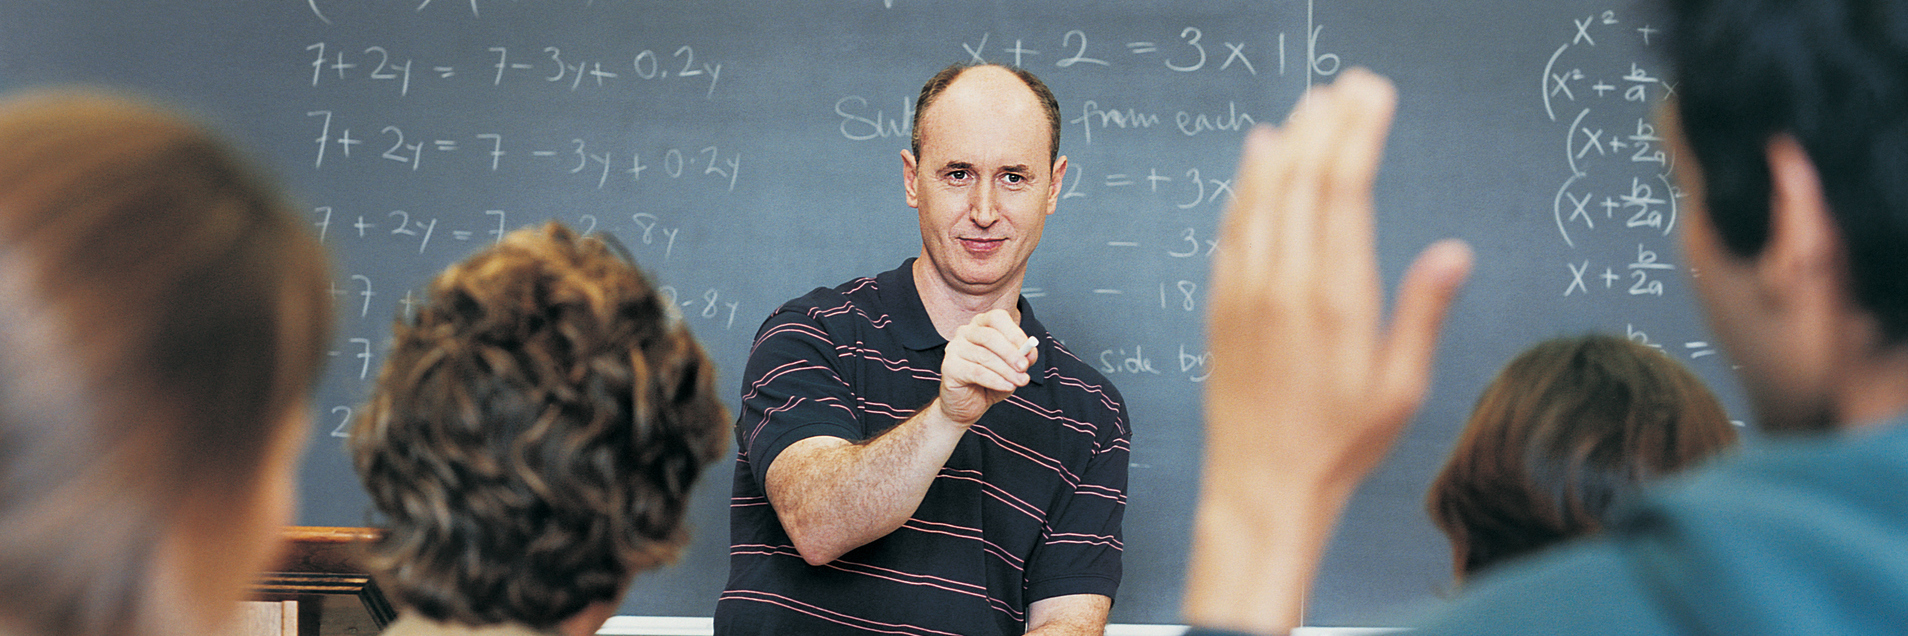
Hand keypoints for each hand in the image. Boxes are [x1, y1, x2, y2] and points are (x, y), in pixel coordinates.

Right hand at [938, 309, 1036, 425]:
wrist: (967, 404)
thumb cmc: (989, 382)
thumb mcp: (1011, 368)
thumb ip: (1022, 358)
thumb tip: (1030, 353)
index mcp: (981, 325)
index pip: (997, 318)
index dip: (1014, 333)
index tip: (1028, 348)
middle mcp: (965, 332)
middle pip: (990, 336)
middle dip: (1011, 353)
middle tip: (1024, 367)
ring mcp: (955, 348)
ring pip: (985, 356)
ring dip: (1006, 370)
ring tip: (1020, 381)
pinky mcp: (949, 367)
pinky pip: (976, 372)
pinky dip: (995, 380)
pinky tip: (1006, 386)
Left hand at [1185, 68, 1472, 632]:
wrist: (1261, 486)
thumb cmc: (1339, 443)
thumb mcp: (1401, 387)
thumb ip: (1423, 313)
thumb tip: (1454, 252)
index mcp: (1336, 298)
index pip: (1344, 191)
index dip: (1357, 135)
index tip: (1373, 97)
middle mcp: (1284, 284)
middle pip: (1303, 179)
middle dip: (1328, 123)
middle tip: (1350, 85)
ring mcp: (1245, 290)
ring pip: (1263, 194)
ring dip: (1288, 142)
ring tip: (1313, 104)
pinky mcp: (1220, 303)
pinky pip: (1233, 225)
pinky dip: (1248, 181)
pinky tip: (1260, 152)